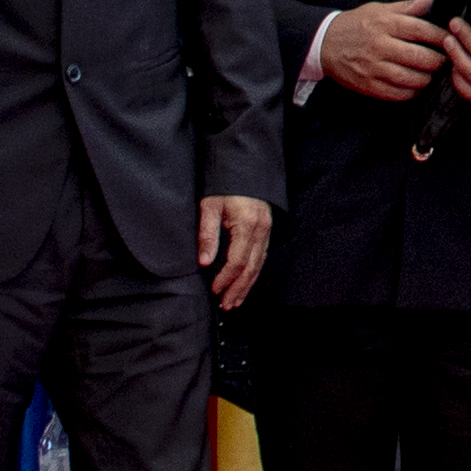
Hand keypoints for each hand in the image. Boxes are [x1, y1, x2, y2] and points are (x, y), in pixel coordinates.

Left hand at [198, 192, 272, 307]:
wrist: (244, 165)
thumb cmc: (224, 184)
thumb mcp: (210, 206)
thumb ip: (207, 234)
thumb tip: (204, 262)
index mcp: (247, 225)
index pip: (237, 261)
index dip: (225, 279)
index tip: (214, 290)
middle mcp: (261, 230)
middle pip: (251, 268)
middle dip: (238, 289)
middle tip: (226, 305)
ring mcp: (266, 230)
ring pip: (259, 265)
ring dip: (247, 286)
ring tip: (235, 301)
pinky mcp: (266, 230)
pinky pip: (261, 257)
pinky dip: (253, 273)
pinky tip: (245, 282)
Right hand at [312, 0, 444, 97]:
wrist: (325, 43)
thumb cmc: (356, 24)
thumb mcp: (379, 9)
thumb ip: (407, 7)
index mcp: (385, 24)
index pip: (421, 30)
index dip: (441, 36)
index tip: (451, 39)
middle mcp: (379, 46)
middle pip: (419, 57)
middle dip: (439, 60)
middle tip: (447, 60)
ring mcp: (373, 68)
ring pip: (410, 78)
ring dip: (427, 78)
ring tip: (433, 73)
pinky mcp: (368, 86)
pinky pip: (397, 94)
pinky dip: (412, 92)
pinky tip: (417, 85)